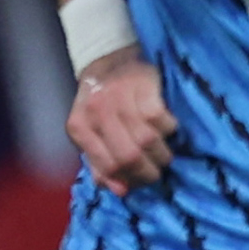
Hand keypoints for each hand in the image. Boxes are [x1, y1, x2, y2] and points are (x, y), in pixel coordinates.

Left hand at [68, 49, 176, 195]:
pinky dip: (168, 127)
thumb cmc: (103, 103)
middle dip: (148, 171)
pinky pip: (160, 118)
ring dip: (161, 153)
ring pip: (146, 140)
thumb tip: (121, 191)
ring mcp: (118, 96)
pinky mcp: (141, 84)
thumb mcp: (93, 134)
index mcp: (79, 127)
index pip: (108, 167)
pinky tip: (167, 126)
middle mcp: (95, 111)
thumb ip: (101, 164)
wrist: (111, 58)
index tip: (141, 180)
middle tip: (158, 169)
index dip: (129, 179)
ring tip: (164, 152)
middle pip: (128, 156)